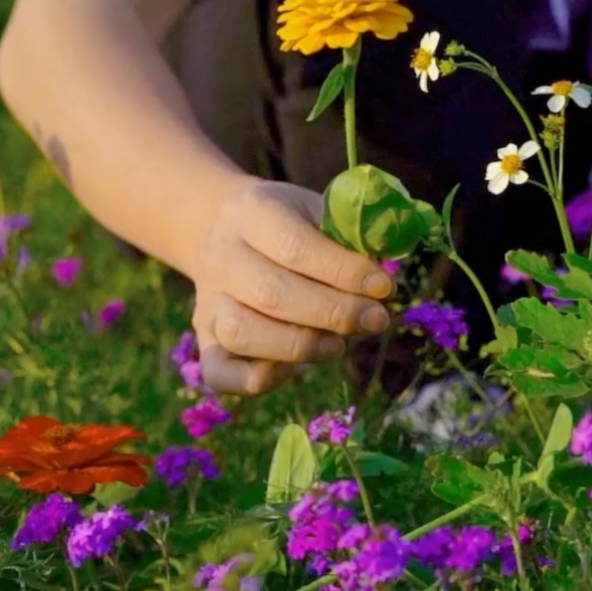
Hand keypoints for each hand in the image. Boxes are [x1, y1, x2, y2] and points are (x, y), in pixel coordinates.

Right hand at [191, 178, 393, 394]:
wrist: (230, 229)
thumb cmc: (292, 223)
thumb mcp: (321, 211)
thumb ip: (353, 239)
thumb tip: (386, 283)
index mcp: (252, 211)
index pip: (296, 246)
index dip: (345, 272)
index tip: (385, 288)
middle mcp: (221, 255)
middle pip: (272, 294)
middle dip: (335, 313)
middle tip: (376, 321)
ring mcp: (208, 300)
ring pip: (243, 333)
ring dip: (302, 347)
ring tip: (340, 344)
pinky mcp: (205, 338)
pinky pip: (220, 373)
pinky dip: (262, 379)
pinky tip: (298, 368)